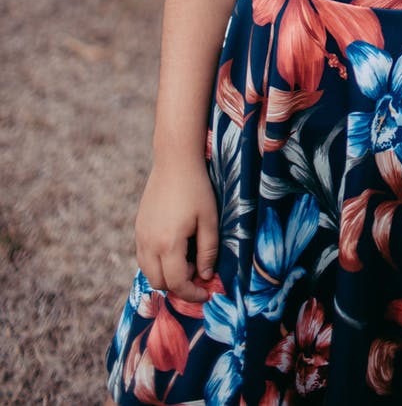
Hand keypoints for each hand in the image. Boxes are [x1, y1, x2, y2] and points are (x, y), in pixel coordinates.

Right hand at [134, 156, 218, 302]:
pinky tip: (175, 249)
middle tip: (198, 273)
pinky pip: (144, 256)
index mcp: (168, 244)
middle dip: (179, 285)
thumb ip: (208, 251)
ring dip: (166, 275)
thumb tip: (206, 276)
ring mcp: (140, 235)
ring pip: (148, 271)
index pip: (177, 283)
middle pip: (159, 282)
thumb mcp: (209, 220)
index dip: (192, 293)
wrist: (174, 161)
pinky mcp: (138, 227)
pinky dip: (157, 263)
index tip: (206, 294)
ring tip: (187, 260)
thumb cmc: (196, 189)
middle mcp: (149, 243)